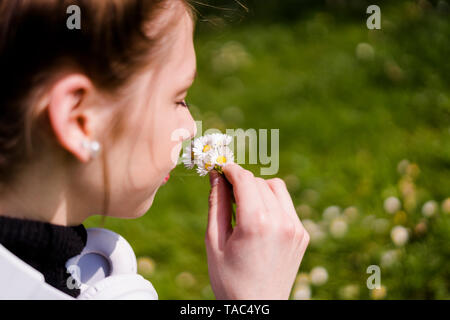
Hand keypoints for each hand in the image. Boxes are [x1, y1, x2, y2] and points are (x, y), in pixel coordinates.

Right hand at [205, 163, 308, 299]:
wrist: (257, 308)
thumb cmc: (229, 279)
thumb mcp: (215, 241)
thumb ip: (216, 203)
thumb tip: (215, 175)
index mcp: (256, 223)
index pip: (245, 179)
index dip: (230, 170)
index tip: (220, 168)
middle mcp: (281, 221)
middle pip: (259, 182)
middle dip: (242, 181)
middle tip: (227, 191)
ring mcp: (296, 228)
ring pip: (276, 188)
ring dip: (259, 189)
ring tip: (244, 206)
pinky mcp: (302, 235)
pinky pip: (287, 205)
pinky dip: (273, 203)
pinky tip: (260, 220)